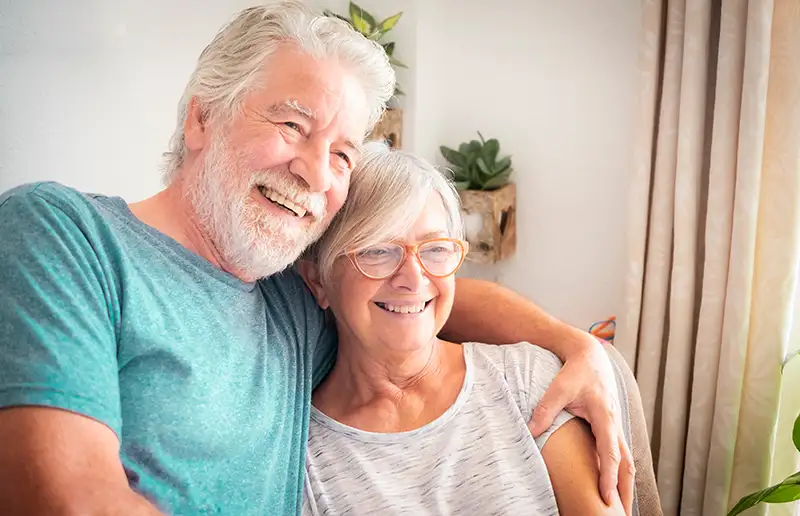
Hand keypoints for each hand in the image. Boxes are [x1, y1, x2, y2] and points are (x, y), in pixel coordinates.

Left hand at [528, 334, 634, 515]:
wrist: (589, 356)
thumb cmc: (575, 371)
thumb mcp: (559, 387)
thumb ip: (545, 409)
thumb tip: (530, 431)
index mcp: (604, 416)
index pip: (609, 452)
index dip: (607, 476)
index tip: (605, 497)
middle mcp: (615, 422)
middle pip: (626, 462)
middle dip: (624, 488)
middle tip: (621, 512)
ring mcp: (615, 424)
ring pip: (626, 459)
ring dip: (625, 482)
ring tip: (621, 506)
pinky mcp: (611, 425)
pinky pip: (619, 452)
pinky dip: (619, 471)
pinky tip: (613, 485)